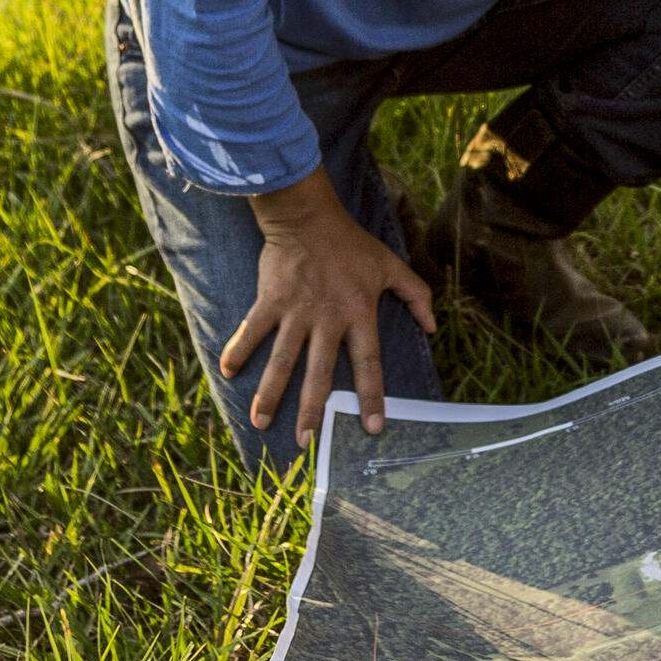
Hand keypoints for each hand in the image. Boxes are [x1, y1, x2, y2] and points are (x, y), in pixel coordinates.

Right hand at [223, 173, 435, 445]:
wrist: (309, 218)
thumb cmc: (352, 245)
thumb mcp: (391, 266)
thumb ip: (416, 295)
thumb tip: (433, 326)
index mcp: (359, 314)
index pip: (369, 363)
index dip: (372, 396)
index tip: (372, 427)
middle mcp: (327, 319)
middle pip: (319, 374)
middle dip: (312, 410)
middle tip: (306, 441)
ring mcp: (296, 312)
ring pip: (282, 361)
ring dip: (270, 394)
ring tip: (261, 422)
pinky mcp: (270, 301)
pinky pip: (252, 330)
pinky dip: (238, 349)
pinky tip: (227, 372)